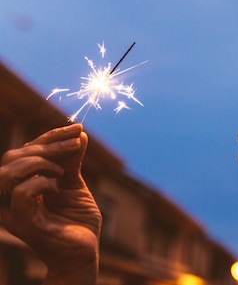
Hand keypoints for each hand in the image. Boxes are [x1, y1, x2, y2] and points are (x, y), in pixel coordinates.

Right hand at [0, 124, 101, 284]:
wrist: (84, 251)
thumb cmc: (77, 221)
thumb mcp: (74, 184)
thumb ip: (71, 162)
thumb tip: (79, 134)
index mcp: (22, 184)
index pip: (25, 152)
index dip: (50, 136)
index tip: (78, 128)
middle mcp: (12, 196)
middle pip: (13, 156)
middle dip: (48, 144)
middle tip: (77, 142)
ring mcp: (14, 210)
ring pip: (10, 170)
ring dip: (42, 162)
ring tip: (63, 173)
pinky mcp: (24, 223)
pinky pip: (22, 193)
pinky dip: (42, 183)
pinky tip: (58, 187)